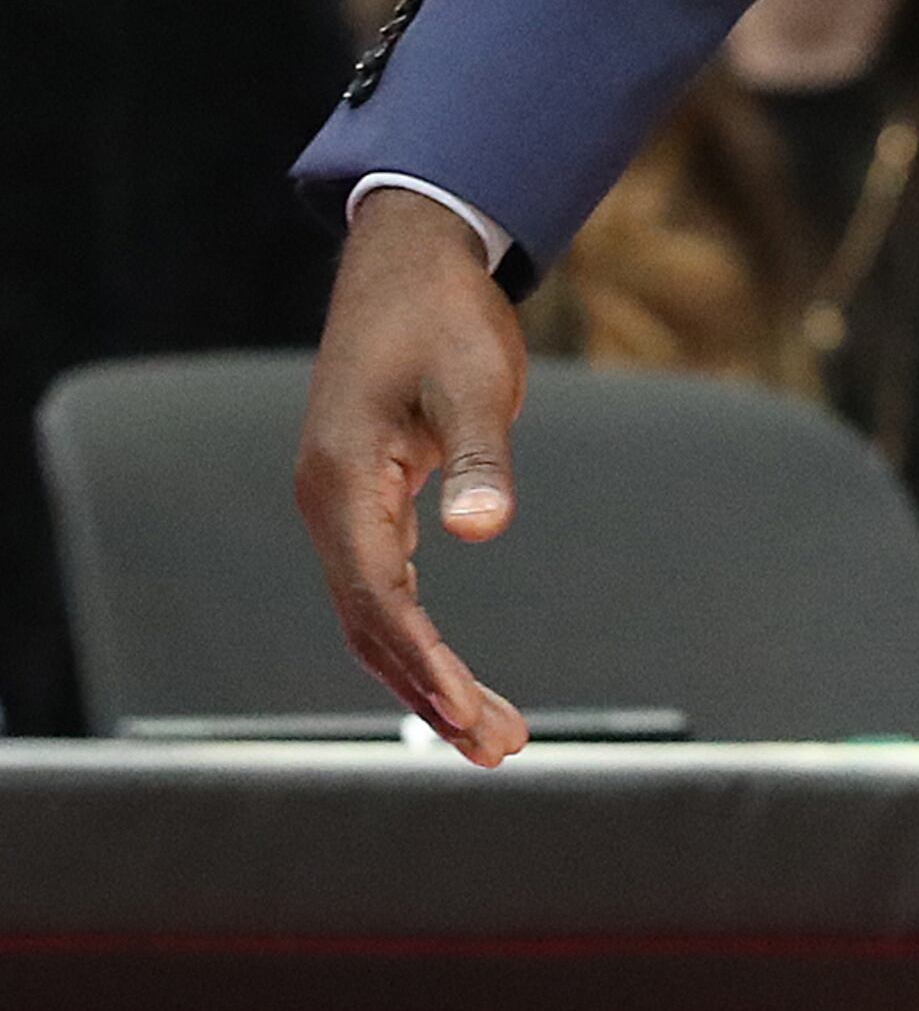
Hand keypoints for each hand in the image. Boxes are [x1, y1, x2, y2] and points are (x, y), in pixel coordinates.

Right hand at [292, 189, 532, 764]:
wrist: (411, 261)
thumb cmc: (445, 317)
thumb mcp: (476, 381)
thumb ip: (480, 457)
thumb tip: (482, 531)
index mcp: (342, 483)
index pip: (379, 599)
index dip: (422, 662)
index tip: (465, 712)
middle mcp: (328, 504)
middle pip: (372, 626)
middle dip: (430, 692)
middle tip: (499, 748)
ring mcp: (340, 504)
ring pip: (375, 615)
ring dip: (425, 675)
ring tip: (490, 733)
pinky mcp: (364, 497)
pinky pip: (382, 588)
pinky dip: (417, 637)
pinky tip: (452, 674)